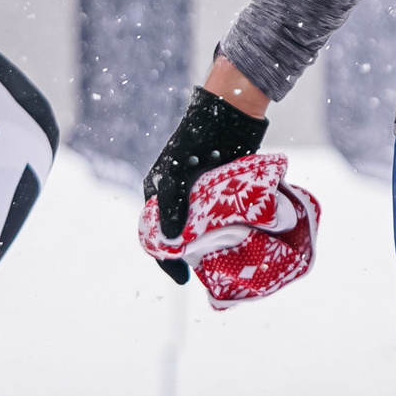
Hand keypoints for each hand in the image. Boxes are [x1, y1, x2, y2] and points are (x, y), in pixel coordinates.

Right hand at [137, 152, 323, 308]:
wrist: (228, 115)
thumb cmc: (195, 143)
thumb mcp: (176, 174)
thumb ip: (172, 206)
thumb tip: (172, 241)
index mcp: (158, 194)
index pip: (157, 235)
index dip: (167, 260)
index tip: (183, 280)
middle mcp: (178, 197)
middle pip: (182, 235)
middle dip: (192, 255)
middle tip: (208, 273)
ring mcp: (201, 194)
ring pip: (204, 228)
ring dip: (212, 245)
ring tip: (224, 262)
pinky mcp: (223, 190)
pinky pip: (224, 217)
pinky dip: (229, 230)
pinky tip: (239, 243)